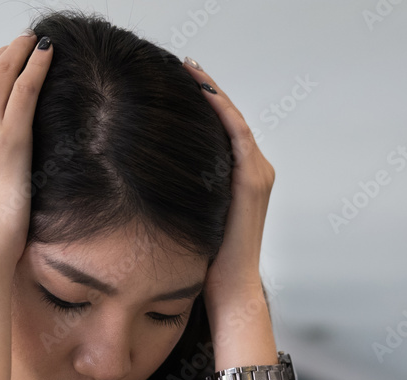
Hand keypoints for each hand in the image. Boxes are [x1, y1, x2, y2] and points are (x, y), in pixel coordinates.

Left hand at [181, 58, 273, 309]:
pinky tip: (200, 91)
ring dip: (212, 91)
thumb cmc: (209, 262)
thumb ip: (186, 192)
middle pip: (231, 116)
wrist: (230, 289)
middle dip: (206, 88)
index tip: (178, 79)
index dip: (205, 101)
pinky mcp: (252, 182)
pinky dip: (221, 109)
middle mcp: (257, 171)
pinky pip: (237, 134)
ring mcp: (257, 175)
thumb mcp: (195, 216)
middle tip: (180, 62)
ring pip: (235, 119)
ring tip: (187, 68)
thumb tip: (149, 176)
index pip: (225, 128)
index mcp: (245, 178)